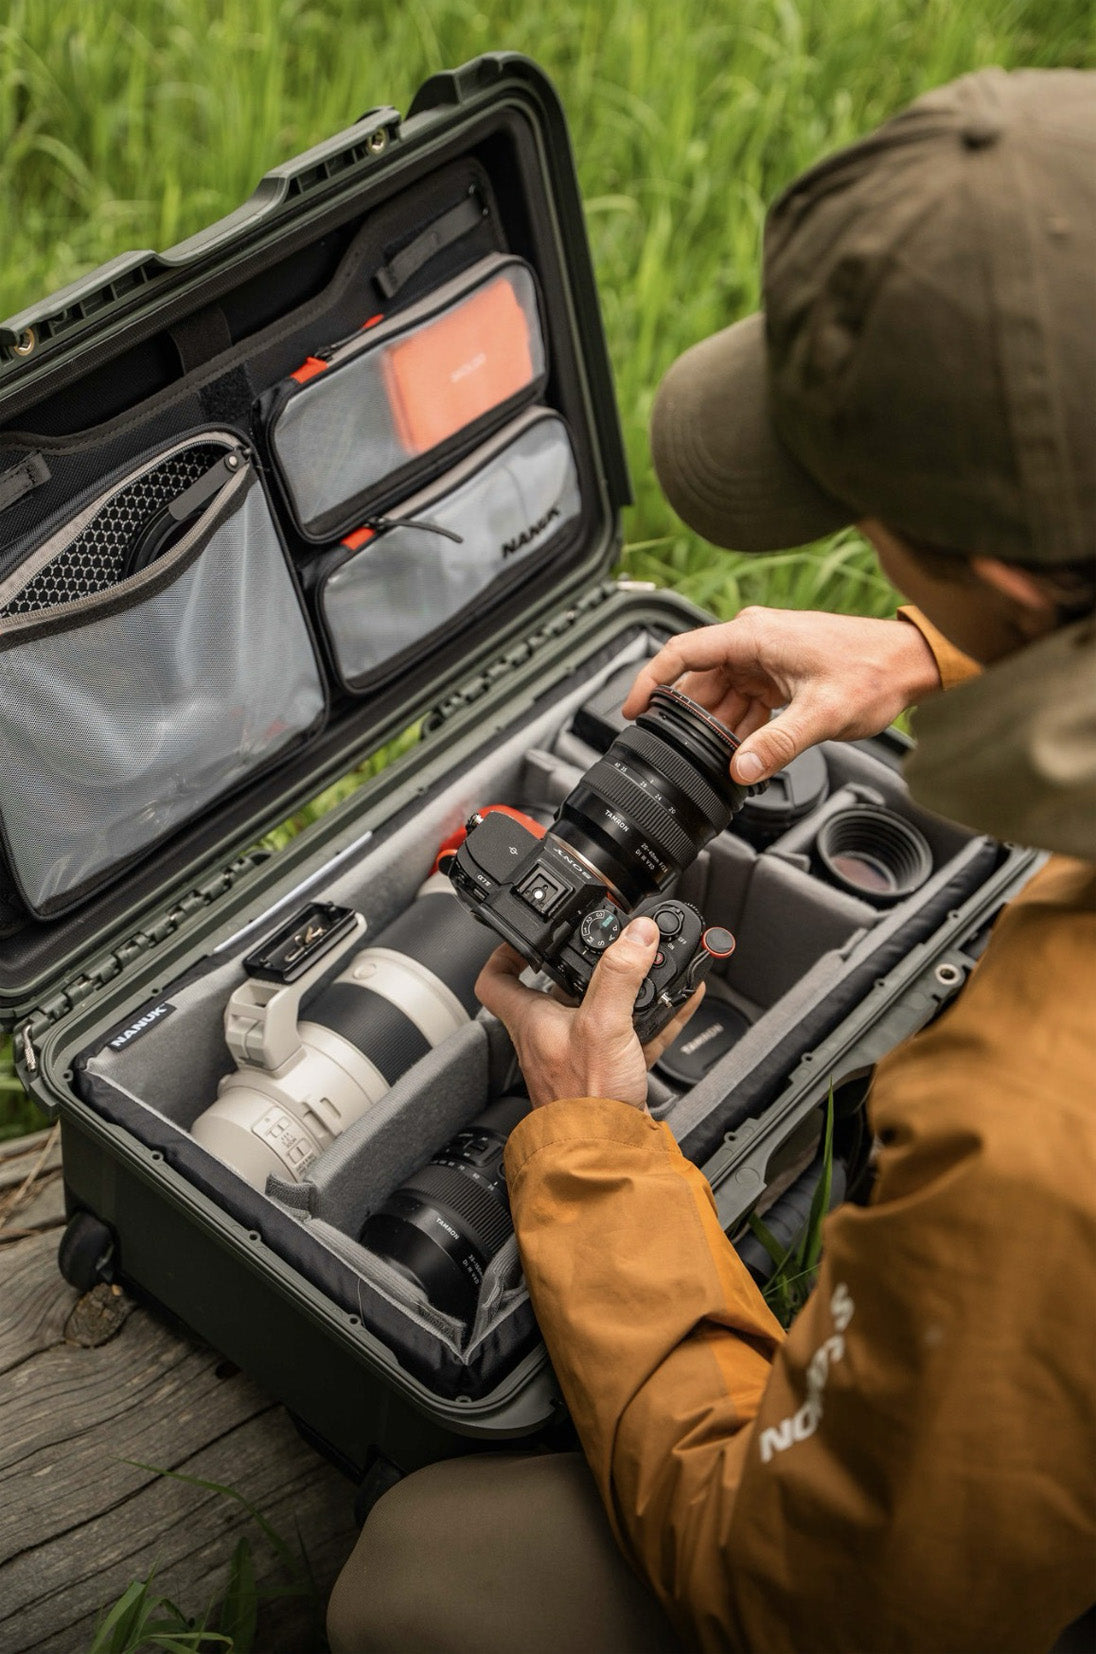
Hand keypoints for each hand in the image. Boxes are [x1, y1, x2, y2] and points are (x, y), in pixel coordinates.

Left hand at [475, 917, 703, 1110]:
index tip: (529, 936)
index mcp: (532, 1020)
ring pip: (601, 1010)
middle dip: (589, 964)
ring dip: (628, 988)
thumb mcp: (603, 1024)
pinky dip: (656, 1014)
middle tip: (612, 945)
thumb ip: (619, 975)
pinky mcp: (608, 1072)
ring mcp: (579, 1054)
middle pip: (558, 989)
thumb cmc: (585, 1100)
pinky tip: (682, 999)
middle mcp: (550, 1036)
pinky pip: (632, 1033)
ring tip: (654, 965)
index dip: (506, 952)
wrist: (607, 1152)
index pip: (496, 979)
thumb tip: (636, 934)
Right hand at [622, 608, 942, 783]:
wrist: (910, 661)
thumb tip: (741, 769)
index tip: (632, 709)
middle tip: (679, 752)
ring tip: (716, 757)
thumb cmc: (873, 670)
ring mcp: (766, 656)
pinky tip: (742, 751)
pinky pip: (744, 699)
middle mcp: (754, 640)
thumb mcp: (822, 714)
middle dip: (689, 718)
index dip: (650, 680)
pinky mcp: (778, 672)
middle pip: (699, 679)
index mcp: (754, 636)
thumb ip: (777, 744)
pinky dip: (740, 725)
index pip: (682, 652)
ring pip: (721, 693)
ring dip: (717, 726)